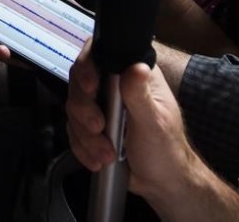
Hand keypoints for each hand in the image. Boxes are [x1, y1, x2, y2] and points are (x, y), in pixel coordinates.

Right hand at [65, 40, 192, 196]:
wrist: (161, 183)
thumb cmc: (166, 150)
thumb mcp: (155, 123)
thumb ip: (140, 96)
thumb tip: (136, 67)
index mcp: (133, 75)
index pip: (100, 54)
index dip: (87, 66)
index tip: (90, 87)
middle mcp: (113, 85)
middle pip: (79, 82)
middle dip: (85, 110)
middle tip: (99, 128)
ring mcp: (99, 105)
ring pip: (73, 108)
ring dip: (86, 135)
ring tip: (107, 154)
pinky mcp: (89, 125)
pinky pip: (72, 129)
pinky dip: (82, 147)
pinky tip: (98, 159)